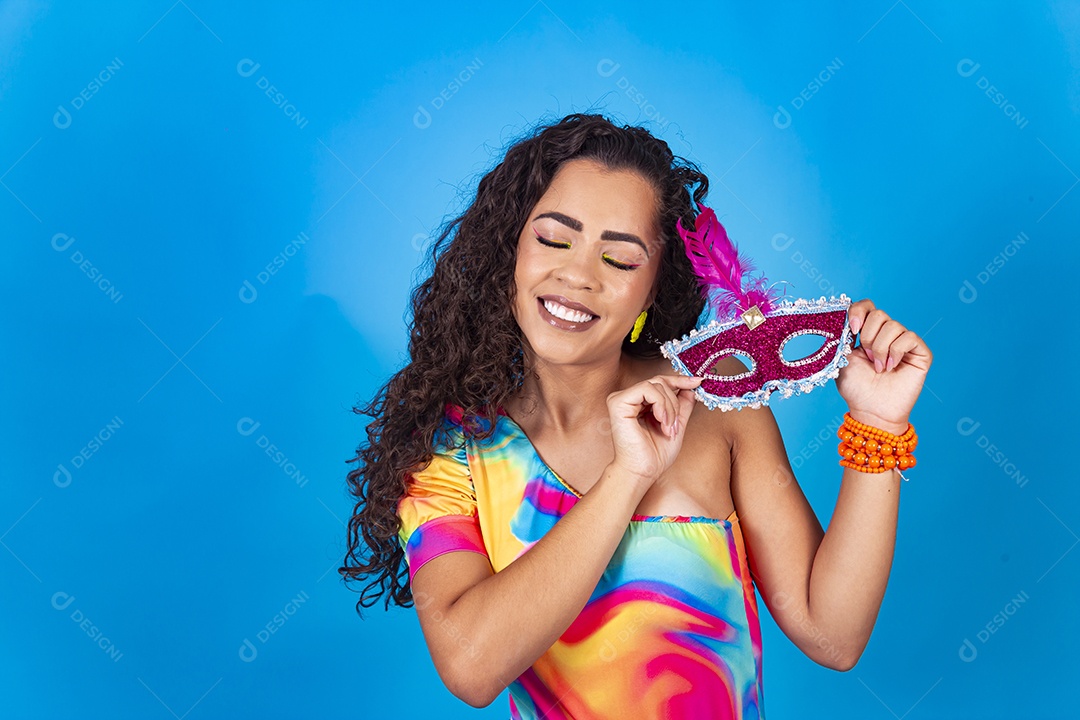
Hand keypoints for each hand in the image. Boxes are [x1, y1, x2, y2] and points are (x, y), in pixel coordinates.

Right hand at [606, 374, 702, 487]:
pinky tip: (660, 420)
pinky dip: (661, 404)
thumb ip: (683, 404)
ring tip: (668, 427)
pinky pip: (647, 389)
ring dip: (670, 407)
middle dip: (675, 402)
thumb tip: (692, 386)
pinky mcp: (618, 402)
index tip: (697, 381)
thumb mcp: (676, 424)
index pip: (660, 383)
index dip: (679, 380)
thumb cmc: (655, 454)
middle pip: (660, 382)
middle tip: (676, 425)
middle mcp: (629, 399)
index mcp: (640, 403)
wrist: (643, 471)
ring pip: (656, 385)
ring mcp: (622, 399)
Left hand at [836, 299, 933, 433]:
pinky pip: (909, 337)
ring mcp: (904, 343)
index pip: (867, 306)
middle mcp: (887, 334)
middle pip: (879, 314)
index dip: (858, 312)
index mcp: (867, 332)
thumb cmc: (856, 388)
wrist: (871, 411)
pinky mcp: (920, 353)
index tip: (851, 330)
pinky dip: (896, 352)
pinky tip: (891, 367)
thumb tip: (845, 317)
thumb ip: (843, 335)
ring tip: (879, 367)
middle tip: (867, 357)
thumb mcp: (841, 358)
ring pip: (894, 325)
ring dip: (881, 348)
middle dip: (868, 336)